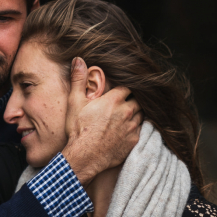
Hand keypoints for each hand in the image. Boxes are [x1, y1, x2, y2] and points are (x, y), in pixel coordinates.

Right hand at [61, 57, 142, 185]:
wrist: (84, 156)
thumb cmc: (78, 130)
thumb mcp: (74, 102)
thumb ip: (78, 79)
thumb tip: (78, 60)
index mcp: (114, 100)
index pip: (128, 87)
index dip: (124, 88)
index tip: (120, 91)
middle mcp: (127, 112)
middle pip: (138, 100)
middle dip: (132, 100)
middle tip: (124, 103)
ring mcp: (132, 127)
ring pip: (141, 115)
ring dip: (136, 113)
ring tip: (126, 116)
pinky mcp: (134, 141)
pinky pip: (141, 130)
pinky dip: (136, 128)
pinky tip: (127, 130)